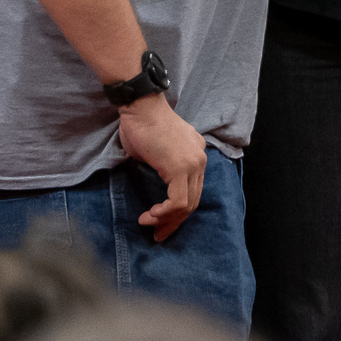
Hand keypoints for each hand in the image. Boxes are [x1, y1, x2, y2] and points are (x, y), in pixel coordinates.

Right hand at [118, 95, 207, 240]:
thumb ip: (163, 166)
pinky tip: (151, 214)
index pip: (193, 190)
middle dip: (174, 221)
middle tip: (158, 234)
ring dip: (166, 219)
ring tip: (149, 223)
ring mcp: (192, 163)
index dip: (177, 210)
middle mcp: (199, 159)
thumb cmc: (142, 125)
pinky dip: (164, 213)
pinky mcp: (180, 168)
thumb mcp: (158, 150)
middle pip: (193, 200)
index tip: (160, 222)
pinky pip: (178, 201)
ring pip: (187, 204)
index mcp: (196, 154)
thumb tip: (156, 184)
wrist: (141, 107)